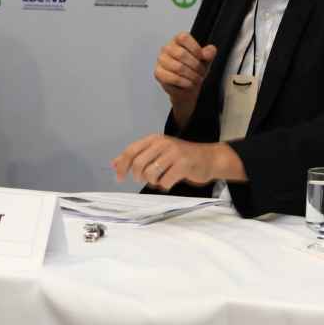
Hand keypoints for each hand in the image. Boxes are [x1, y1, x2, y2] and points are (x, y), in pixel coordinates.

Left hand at [111, 135, 243, 190]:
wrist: (209, 158)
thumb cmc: (181, 157)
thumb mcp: (158, 151)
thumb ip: (137, 156)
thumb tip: (113, 163)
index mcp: (154, 139)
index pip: (131, 151)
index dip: (122, 165)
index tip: (119, 178)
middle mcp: (163, 143)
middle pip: (139, 164)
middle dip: (138, 176)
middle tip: (145, 179)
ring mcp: (174, 153)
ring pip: (150, 173)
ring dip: (153, 181)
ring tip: (160, 179)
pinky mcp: (183, 165)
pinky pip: (165, 181)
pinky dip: (164, 185)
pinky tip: (170, 181)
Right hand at [154, 32, 216, 125]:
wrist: (187, 86)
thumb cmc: (194, 70)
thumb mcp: (205, 60)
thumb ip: (209, 53)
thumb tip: (209, 51)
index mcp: (178, 40)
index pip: (183, 38)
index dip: (195, 48)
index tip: (202, 57)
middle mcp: (167, 48)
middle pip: (181, 54)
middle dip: (195, 66)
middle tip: (201, 72)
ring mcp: (161, 60)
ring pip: (178, 67)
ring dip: (191, 75)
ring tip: (196, 79)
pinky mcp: (158, 73)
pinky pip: (173, 78)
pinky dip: (184, 82)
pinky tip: (189, 83)